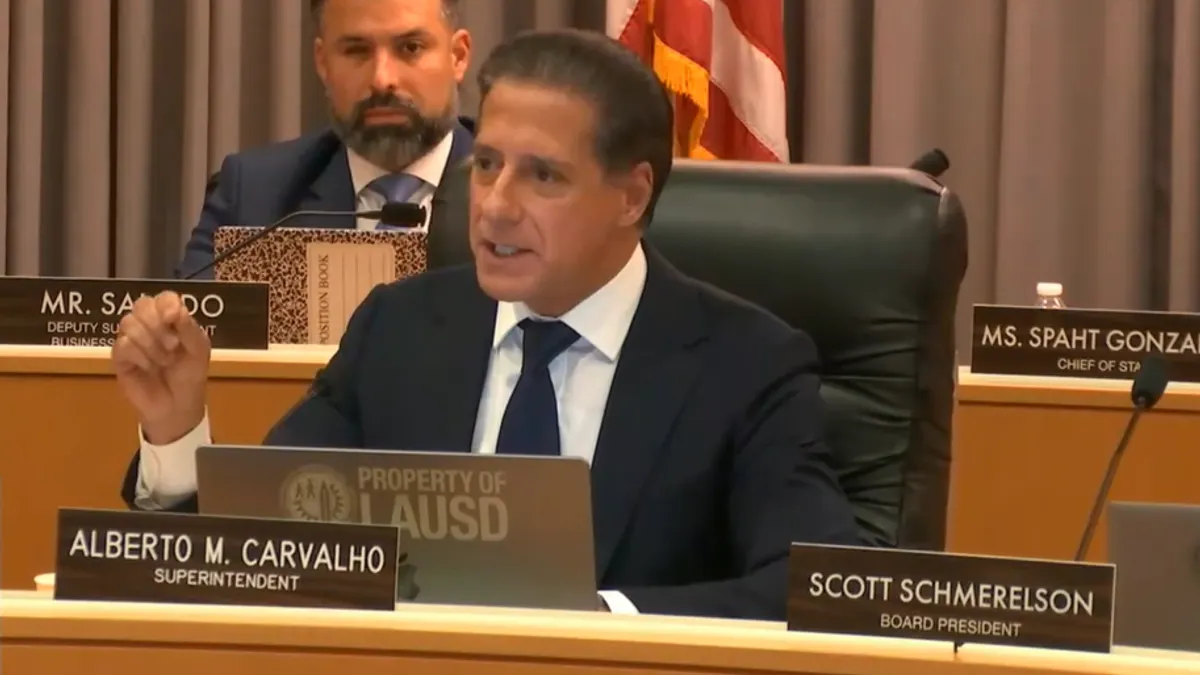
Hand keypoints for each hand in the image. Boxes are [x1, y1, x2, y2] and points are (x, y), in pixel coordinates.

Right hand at [111, 292, 211, 443]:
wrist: (177, 407)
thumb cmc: (190, 375)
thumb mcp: (199, 351)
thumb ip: (189, 328)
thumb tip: (176, 309)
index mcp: (171, 319)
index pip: (163, 298)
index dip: (166, 304)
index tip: (173, 318)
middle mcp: (149, 325)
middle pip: (141, 304)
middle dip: (157, 324)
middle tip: (173, 345)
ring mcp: (132, 339)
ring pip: (129, 322)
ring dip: (151, 343)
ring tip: (164, 361)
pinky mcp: (119, 357)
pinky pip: (122, 345)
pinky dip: (140, 357)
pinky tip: (148, 368)